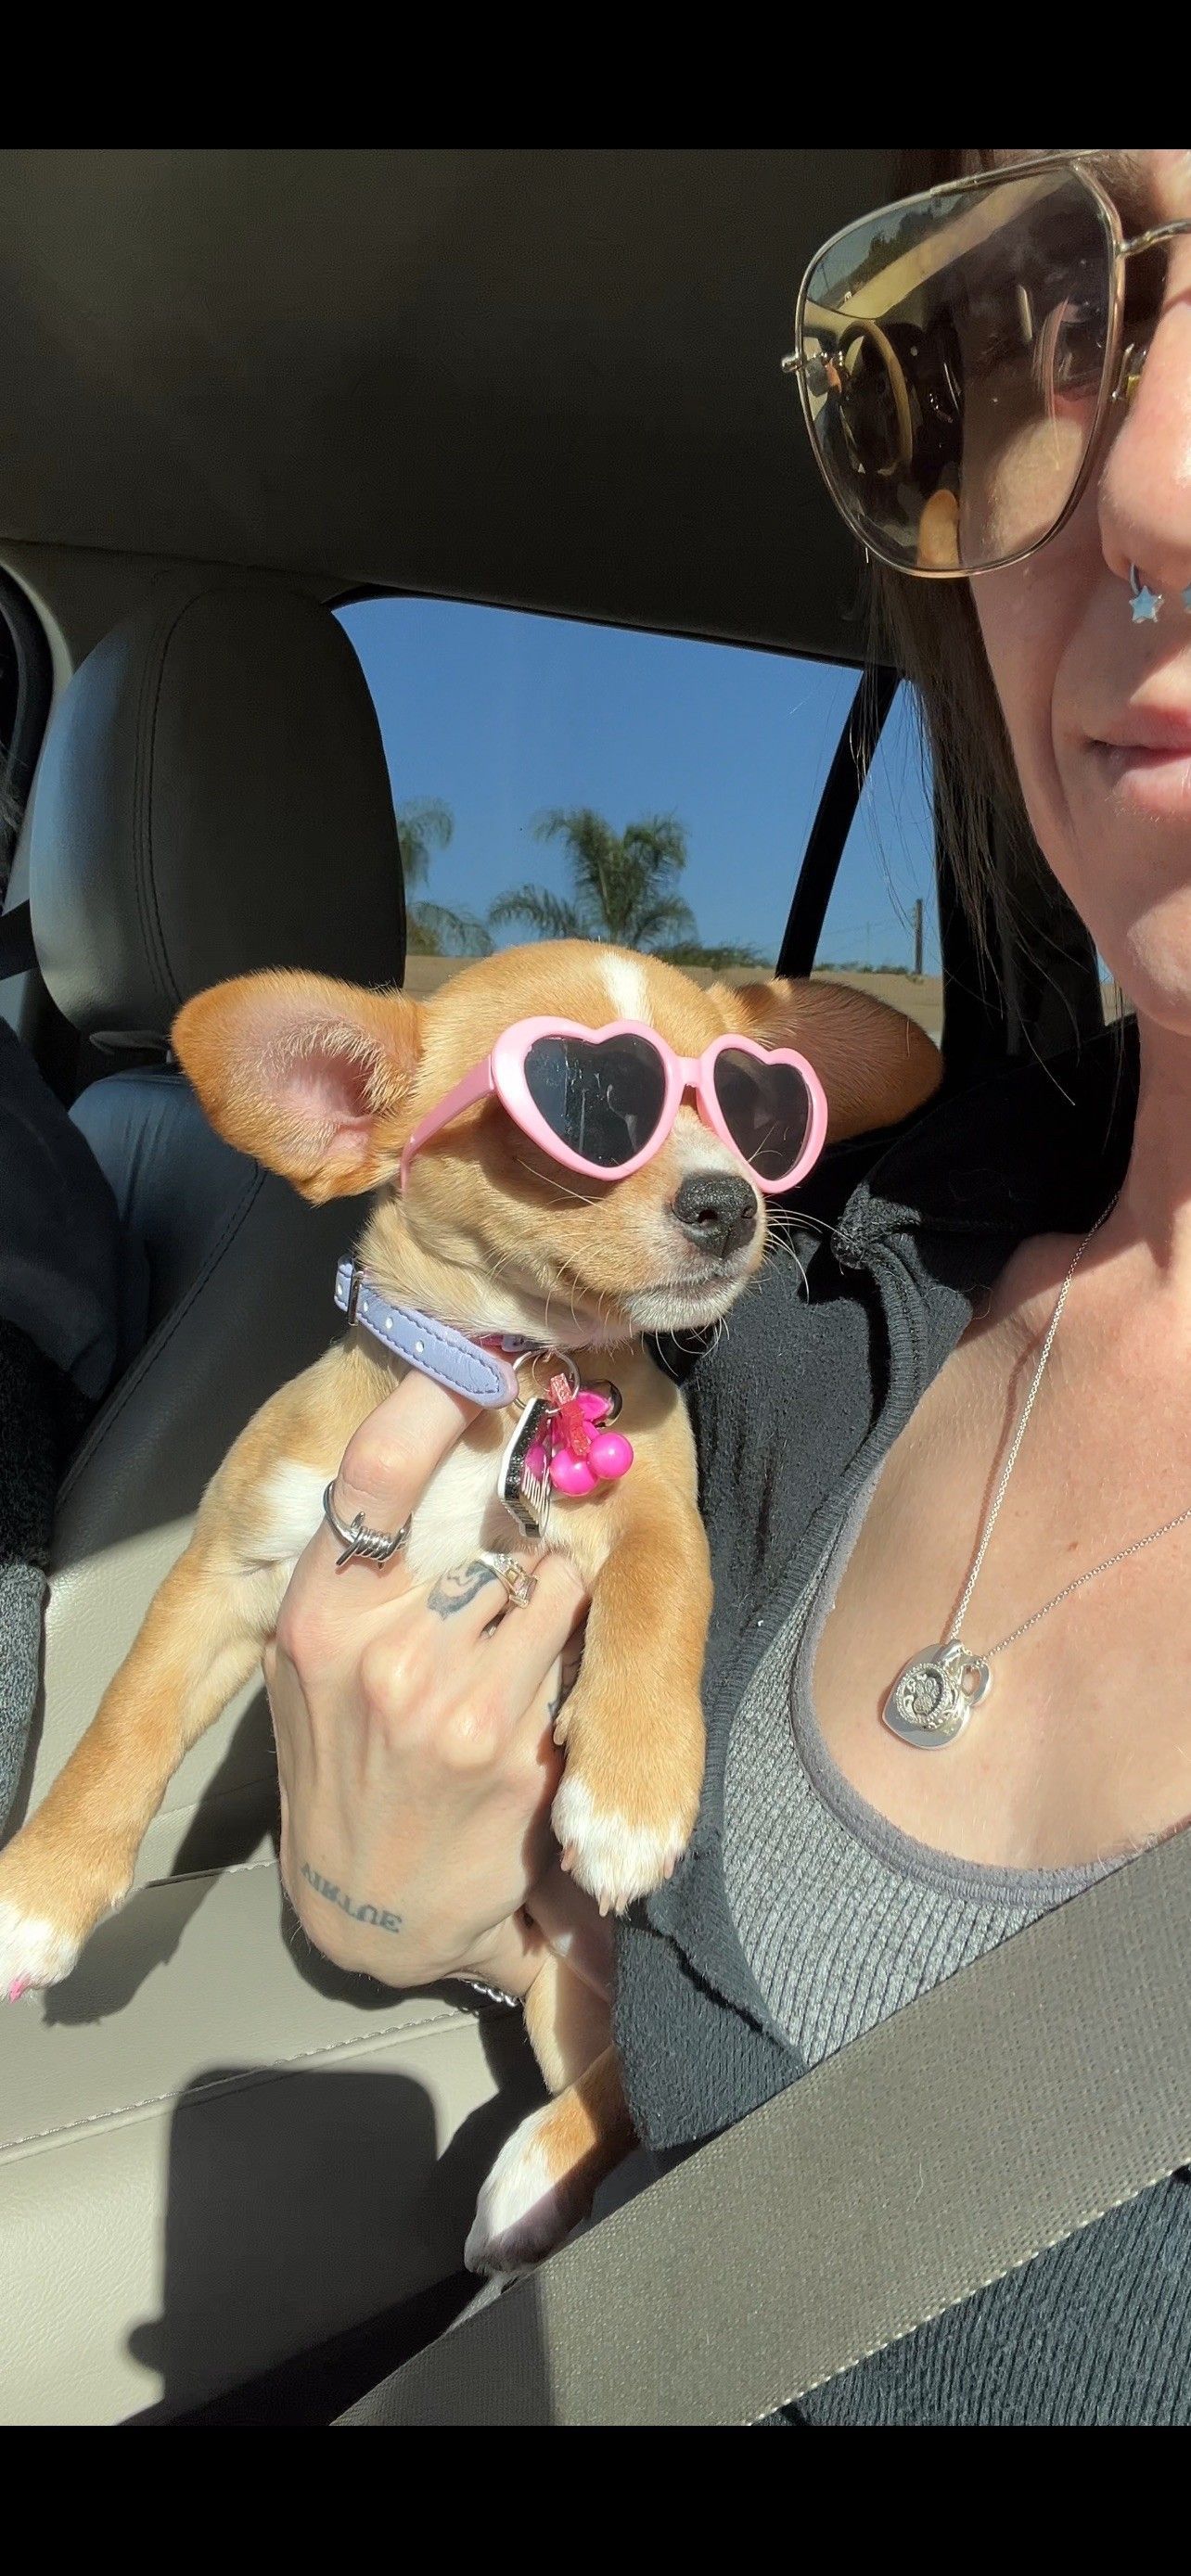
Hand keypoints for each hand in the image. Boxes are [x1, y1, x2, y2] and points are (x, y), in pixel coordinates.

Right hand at [264, 1370, 592, 1996]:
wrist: (370, 1916)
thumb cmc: (342, 1763)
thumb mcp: (314, 1664)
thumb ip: (356, 1571)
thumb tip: (419, 1450)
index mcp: (322, 1615)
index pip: (370, 1479)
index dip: (428, 1402)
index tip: (474, 1355)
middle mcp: (385, 1653)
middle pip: (496, 1521)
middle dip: (522, 1513)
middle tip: (525, 1522)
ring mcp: (458, 1706)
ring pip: (555, 1582)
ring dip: (557, 1589)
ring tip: (523, 1633)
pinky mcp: (521, 1755)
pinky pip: (580, 1657)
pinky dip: (577, 1657)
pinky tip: (548, 1690)